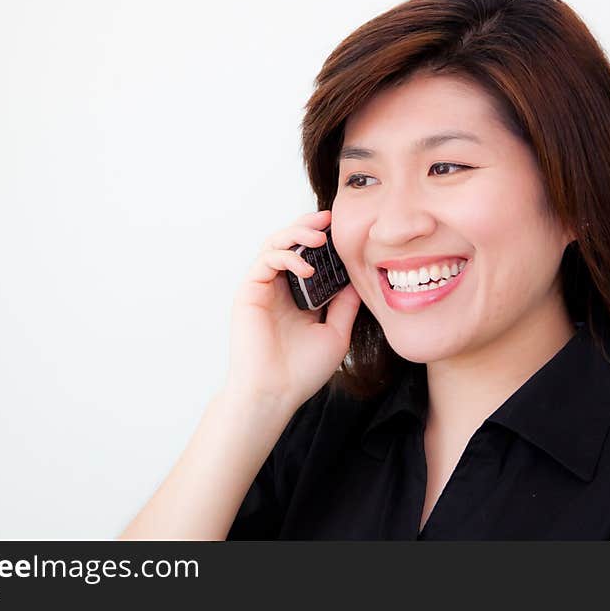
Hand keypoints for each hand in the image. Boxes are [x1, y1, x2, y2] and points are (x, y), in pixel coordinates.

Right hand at [224, 210, 361, 411]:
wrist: (275, 393)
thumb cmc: (303, 370)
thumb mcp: (336, 333)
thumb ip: (345, 305)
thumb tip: (360, 278)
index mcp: (298, 297)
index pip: (309, 257)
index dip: (323, 240)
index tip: (343, 228)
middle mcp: (279, 288)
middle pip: (290, 243)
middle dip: (308, 226)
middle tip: (329, 217)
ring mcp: (262, 288)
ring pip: (275, 244)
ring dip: (297, 233)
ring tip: (319, 236)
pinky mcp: (249, 291)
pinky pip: (266, 260)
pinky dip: (286, 256)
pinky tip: (307, 267)